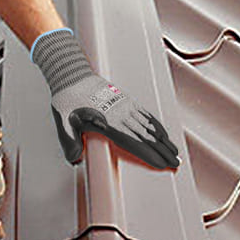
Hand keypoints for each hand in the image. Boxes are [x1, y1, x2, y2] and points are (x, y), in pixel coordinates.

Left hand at [31, 29, 179, 168]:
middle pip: (146, 136)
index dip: (149, 154)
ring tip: (175, 151)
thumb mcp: (63, 122)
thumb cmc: (67, 99)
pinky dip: (156, 125)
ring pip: (149, 125)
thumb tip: (74, 159)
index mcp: (108, 121)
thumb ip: (69, 142)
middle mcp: (120, 113)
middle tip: (176, 163)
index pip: (133, 141)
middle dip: (163, 151)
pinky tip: (163, 132)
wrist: (71, 74)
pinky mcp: (125, 99)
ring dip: (164, 139)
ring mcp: (125, 105)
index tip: (162, 164)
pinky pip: (145, 114)